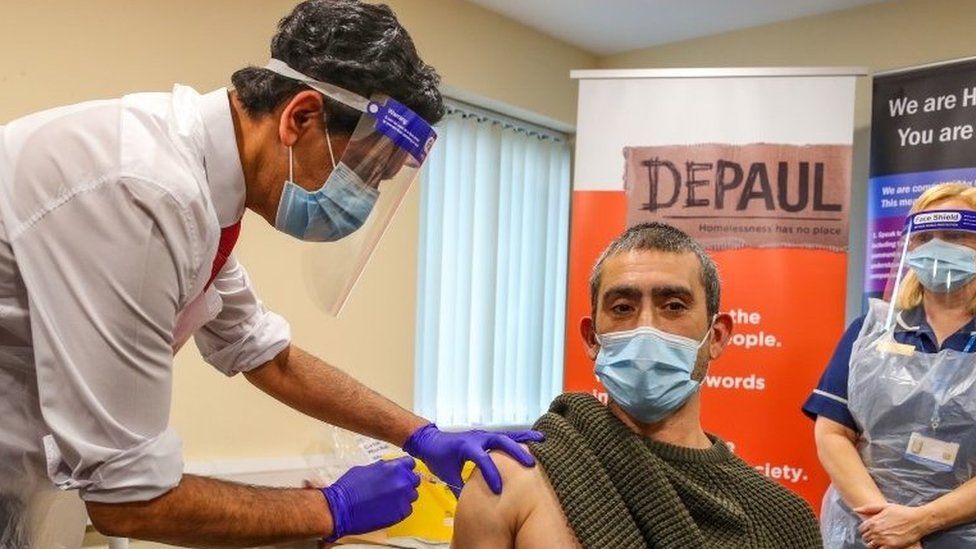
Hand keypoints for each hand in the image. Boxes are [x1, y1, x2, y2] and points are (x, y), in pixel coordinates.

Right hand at [321, 456, 419, 541]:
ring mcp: (403, 499)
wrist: (341, 508)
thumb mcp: (366, 468)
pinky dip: (400, 509)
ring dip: (404, 496)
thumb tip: (388, 469)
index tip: (401, 472)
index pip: (410, 463)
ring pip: (412, 495)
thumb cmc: (349, 487)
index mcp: (394, 467)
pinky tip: (388, 509)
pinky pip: (407, 509)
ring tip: (390, 500)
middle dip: (406, 482)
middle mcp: (402, 482)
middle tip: (395, 487)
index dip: (405, 468)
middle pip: (414, 480)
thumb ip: (383, 468)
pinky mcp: (400, 514)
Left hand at [403, 423, 544, 495]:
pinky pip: (505, 436)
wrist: (430, 440)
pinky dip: (519, 437)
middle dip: (516, 451)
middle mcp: (478, 438)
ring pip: (506, 434)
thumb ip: (460, 487)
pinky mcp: (487, 436)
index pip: (482, 459)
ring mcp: (484, 435)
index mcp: (466, 446)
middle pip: (500, 441)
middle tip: (530, 463)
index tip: (499, 489)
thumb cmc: (438, 457)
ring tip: (542, 438)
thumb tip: (471, 504)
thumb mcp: (447, 474)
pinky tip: (533, 439)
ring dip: (524, 437)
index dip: (491, 474)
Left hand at [855, 503, 930, 548]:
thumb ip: (868, 508)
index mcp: (873, 521)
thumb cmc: (902, 512)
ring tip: (879, 541)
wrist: (917, 520)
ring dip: (873, 544)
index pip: (861, 529)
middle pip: (865, 538)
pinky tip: (884, 545)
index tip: (869, 530)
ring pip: (871, 545)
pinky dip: (880, 548)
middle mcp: (876, 531)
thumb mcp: (885, 506)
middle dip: (868, 537)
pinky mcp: (891, 546)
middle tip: (875, 536)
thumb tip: (855, 509)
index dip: (864, 530)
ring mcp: (883, 539)